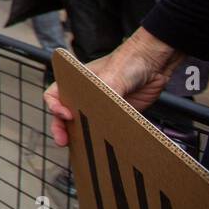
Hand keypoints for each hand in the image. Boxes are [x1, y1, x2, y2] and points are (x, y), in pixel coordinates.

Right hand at [43, 28, 182, 146]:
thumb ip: (104, 95)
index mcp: (76, 81)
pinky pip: (104, 129)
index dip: (54, 106)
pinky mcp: (116, 115)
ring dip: (79, 136)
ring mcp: (100, 105)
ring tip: (76, 148)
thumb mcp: (111, 77)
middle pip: (65, 113)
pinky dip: (101, 138)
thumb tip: (101, 116)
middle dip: (61, 127)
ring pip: (83, 123)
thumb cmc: (128, 60)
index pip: (54, 95)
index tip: (65, 115)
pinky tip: (101, 146)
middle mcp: (84, 94)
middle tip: (62, 140)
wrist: (154, 63)